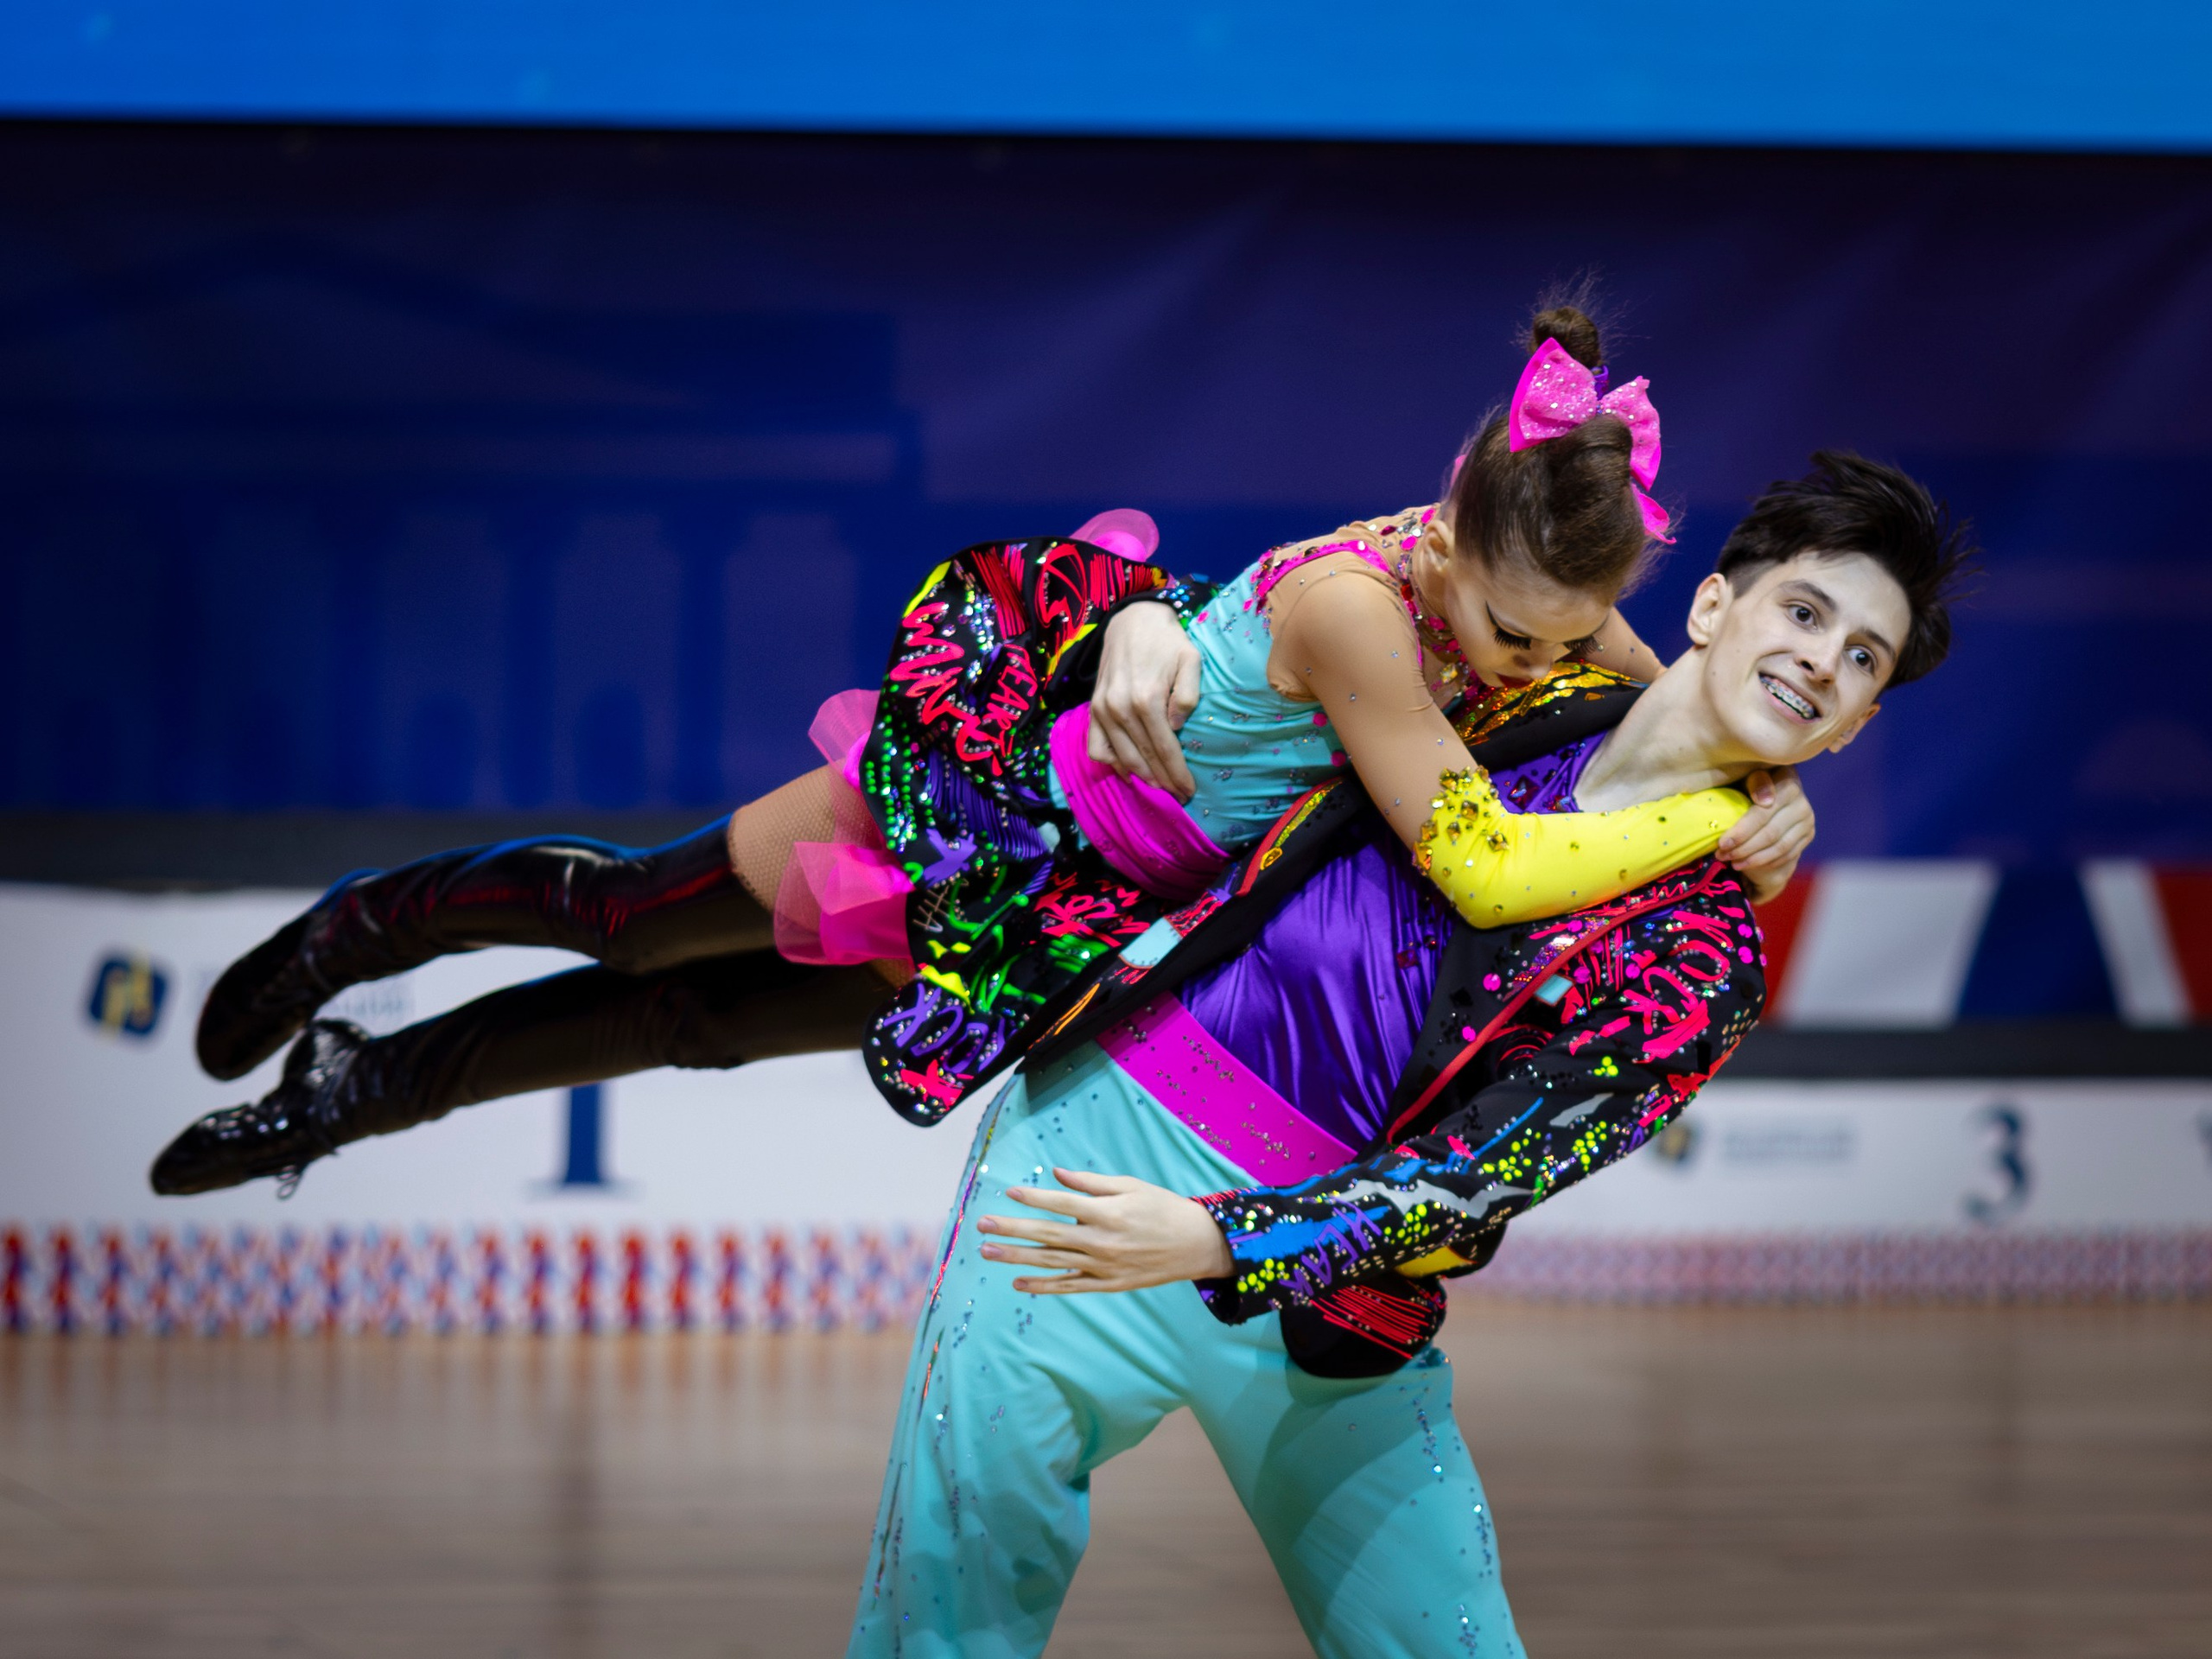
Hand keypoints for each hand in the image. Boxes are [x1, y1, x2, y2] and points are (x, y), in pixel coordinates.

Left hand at [976, 1167, 1233, 1293]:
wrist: (1196, 1245)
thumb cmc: (1163, 1208)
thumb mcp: (1131, 1186)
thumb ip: (1091, 1183)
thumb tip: (1057, 1175)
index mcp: (1108, 1212)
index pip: (1062, 1204)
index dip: (1034, 1197)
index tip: (1008, 1192)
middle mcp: (1102, 1241)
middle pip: (1048, 1234)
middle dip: (1013, 1229)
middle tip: (983, 1225)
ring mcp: (1103, 1266)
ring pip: (1052, 1262)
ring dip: (1018, 1258)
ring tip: (988, 1252)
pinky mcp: (1108, 1284)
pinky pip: (1069, 1286)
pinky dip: (1043, 1286)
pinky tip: (1018, 1283)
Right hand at [1089, 602, 1200, 801]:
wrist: (1131, 620)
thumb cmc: (1167, 641)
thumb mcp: (1190, 659)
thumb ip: (1187, 695)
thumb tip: (1176, 726)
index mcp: (1147, 699)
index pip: (1166, 749)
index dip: (1178, 774)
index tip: (1189, 791)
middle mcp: (1121, 708)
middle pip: (1145, 759)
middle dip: (1163, 781)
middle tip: (1177, 795)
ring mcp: (1102, 710)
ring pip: (1121, 758)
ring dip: (1141, 777)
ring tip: (1158, 786)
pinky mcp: (1093, 708)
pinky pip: (1096, 747)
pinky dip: (1111, 763)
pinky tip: (1128, 770)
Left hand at [1718, 765, 1814, 903]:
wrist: (1769, 795)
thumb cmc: (1748, 785)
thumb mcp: (1743, 779)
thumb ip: (1752, 783)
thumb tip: (1763, 800)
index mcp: (1786, 781)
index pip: (1763, 812)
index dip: (1742, 830)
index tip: (1722, 842)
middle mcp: (1801, 801)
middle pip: (1770, 832)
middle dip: (1743, 847)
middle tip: (1721, 855)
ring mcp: (1807, 820)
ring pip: (1779, 846)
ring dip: (1752, 858)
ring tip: (1731, 862)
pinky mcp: (1808, 835)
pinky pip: (1787, 854)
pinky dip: (1765, 862)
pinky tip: (1746, 864)